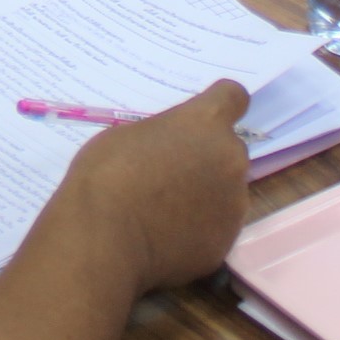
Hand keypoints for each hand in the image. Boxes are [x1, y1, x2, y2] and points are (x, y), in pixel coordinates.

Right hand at [64, 81, 250, 292]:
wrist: (105, 239)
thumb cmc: (106, 176)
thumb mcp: (128, 135)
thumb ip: (164, 138)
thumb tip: (171, 151)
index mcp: (205, 123)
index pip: (233, 96)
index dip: (220, 105)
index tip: (203, 118)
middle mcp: (231, 160)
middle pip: (229, 149)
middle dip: (207, 157)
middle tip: (172, 173)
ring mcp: (234, 204)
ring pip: (227, 191)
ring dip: (206, 195)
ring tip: (166, 213)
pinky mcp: (227, 242)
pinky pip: (217, 228)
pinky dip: (198, 230)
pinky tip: (167, 238)